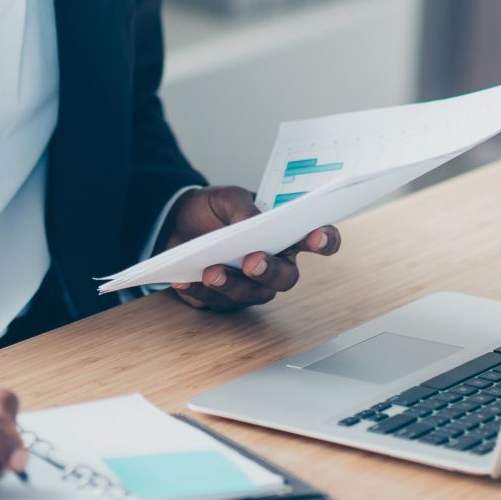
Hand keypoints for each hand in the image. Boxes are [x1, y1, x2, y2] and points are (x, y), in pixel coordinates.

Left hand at [161, 184, 340, 310]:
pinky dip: (199, 291)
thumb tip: (251, 223)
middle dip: (270, 271)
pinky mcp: (219, 299)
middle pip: (285, 278)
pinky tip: (185, 279)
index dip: (323, 240)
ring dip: (231, 284)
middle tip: (253, 261)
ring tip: (211, 271)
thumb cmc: (213, 209)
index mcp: (283, 236)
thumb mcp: (227, 197)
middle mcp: (272, 266)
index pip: (315, 240)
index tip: (317, 236)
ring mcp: (247, 286)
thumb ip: (242, 208)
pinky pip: (213, 302)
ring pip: (250, 295)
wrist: (177, 221)